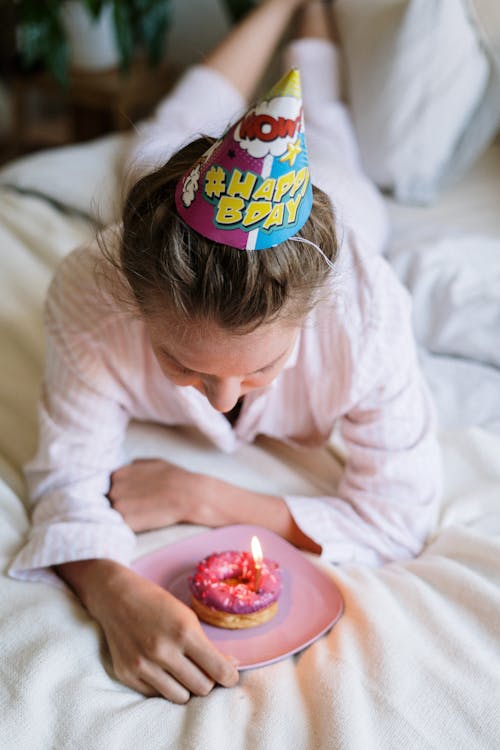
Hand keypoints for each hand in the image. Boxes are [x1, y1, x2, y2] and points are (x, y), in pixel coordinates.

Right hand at [60, 560, 238, 702]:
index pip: (218, 670)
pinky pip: (157, 695)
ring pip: (181, 698)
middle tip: (204, 670)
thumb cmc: (157, 604)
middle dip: (208, 681)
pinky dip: (164, 686)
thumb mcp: (187, 617)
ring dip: (186, 687)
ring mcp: (142, 665)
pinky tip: (161, 669)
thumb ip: (206, 645)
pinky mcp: (127, 675)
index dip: (230, 677)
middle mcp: (162, 651)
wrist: (116, 598)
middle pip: (202, 688)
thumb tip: (228, 669)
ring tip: (182, 670)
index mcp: (183, 632)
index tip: (230, 677)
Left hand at [108, 458, 199, 531]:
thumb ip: (135, 466)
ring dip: (125, 517)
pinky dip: (130, 527)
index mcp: (118, 474)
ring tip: (144, 515)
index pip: (110, 487)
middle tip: (140, 508)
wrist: (189, 494)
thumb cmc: (175, 478)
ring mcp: (118, 505)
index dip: (122, 494)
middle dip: (122, 505)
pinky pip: (122, 527)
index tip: (134, 498)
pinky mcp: (126, 521)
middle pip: (109, 501)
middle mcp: (114, 488)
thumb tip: (129, 468)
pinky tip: (144, 523)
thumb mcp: (153, 463)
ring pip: (114, 516)